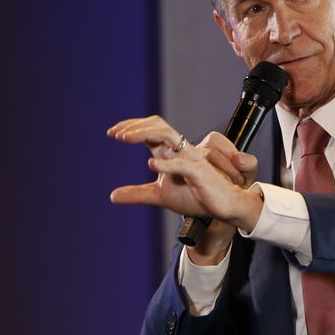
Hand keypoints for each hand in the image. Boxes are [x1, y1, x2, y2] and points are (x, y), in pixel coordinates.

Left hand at [108, 116, 262, 231]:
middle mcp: (180, 150)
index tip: (112, 133)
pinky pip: (182, 164)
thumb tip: (112, 196)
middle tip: (115, 133)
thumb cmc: (195, 197)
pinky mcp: (200, 172)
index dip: (131, 127)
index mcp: (170, 152)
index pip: (150, 129)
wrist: (222, 209)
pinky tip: (150, 164)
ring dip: (143, 134)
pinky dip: (166, 163)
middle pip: (157, 125)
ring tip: (124, 139)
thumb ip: (137, 193)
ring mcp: (190, 158)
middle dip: (135, 125)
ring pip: (167, 135)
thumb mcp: (159, 196)